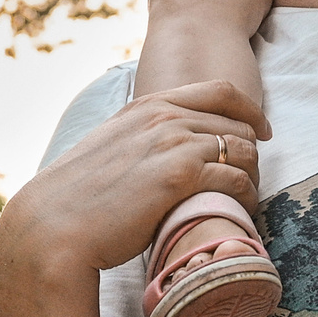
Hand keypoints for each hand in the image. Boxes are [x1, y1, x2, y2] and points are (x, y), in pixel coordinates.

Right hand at [7, 82, 269, 273]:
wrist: (55, 225)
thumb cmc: (79, 197)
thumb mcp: (109, 148)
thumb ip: (138, 138)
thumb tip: (159, 152)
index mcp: (147, 106)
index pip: (219, 91)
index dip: (249, 110)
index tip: (262, 130)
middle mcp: (163, 117)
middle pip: (237, 123)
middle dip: (252, 150)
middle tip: (251, 178)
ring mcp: (173, 144)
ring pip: (243, 149)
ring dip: (252, 175)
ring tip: (248, 198)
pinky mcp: (180, 177)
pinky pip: (236, 179)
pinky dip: (247, 196)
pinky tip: (241, 211)